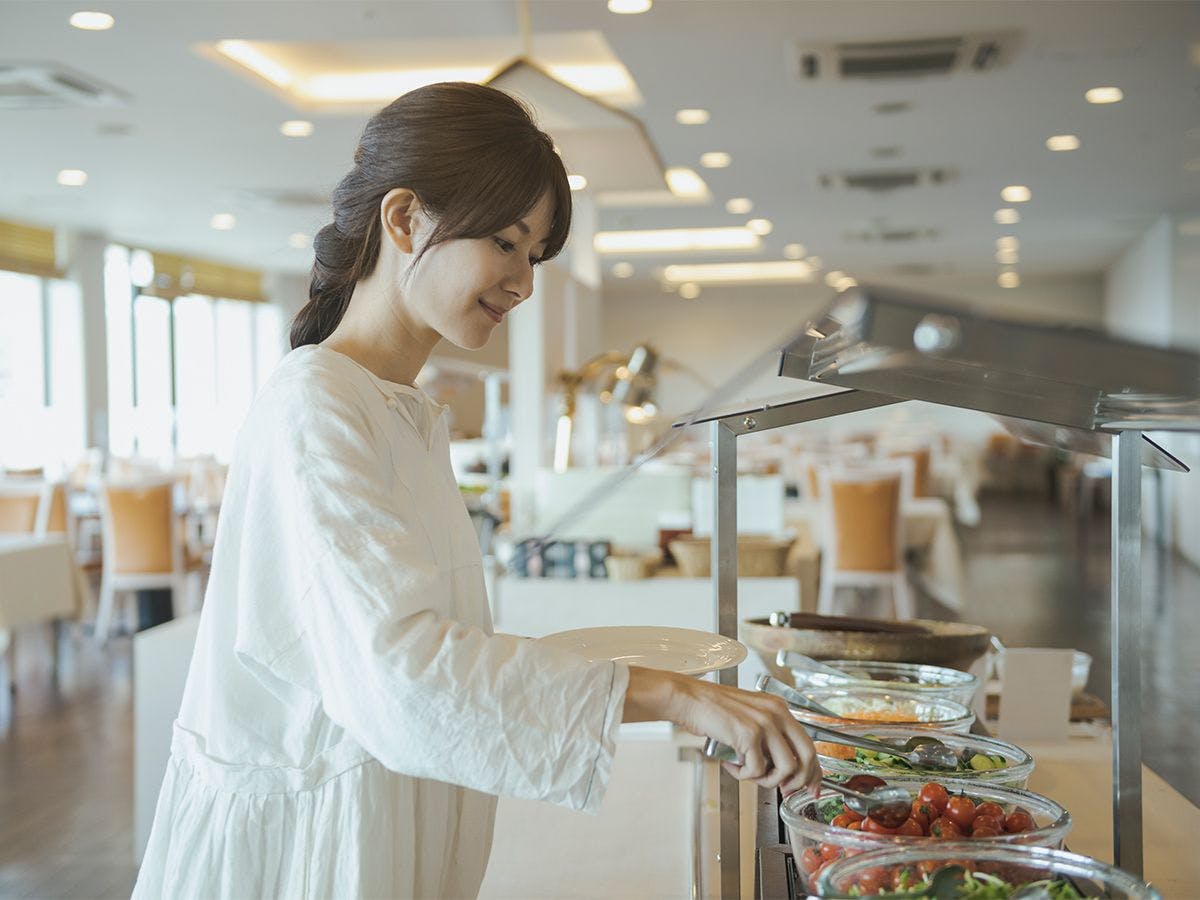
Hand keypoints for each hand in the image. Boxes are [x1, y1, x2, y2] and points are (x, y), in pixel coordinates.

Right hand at [623, 666, 818, 794]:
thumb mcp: (749, 717)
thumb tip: (782, 770)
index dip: (813, 771)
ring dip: (767, 780)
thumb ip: (767, 738)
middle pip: (806, 757)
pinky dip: (743, 775)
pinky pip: (756, 769)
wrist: (689, 699)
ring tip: (749, 774)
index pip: (809, 744)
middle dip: (798, 781)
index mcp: (779, 709)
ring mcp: (764, 723)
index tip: (811, 787)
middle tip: (784, 789)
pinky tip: (731, 765)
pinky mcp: (748, 734)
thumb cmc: (713, 710)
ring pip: (786, 768)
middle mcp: (776, 713)